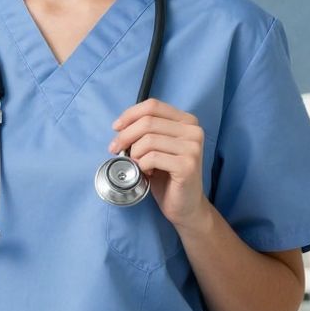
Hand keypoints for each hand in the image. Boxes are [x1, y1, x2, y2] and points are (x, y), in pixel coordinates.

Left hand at [110, 98, 210, 229]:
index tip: (116, 128)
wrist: (185, 205)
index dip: (129, 114)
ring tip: (139, 164)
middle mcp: (194, 131)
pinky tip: (147, 173)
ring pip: (147, 140)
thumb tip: (119, 125)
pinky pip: (152, 158)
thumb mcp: (155, 146)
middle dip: (125, 136)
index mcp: (187, 121)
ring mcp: (193, 148)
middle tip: (117, 150)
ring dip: (134, 154)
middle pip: (147, 122)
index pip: (152, 105)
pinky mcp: (188, 165)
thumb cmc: (166, 174)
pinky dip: (142, 165)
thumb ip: (144, 130)